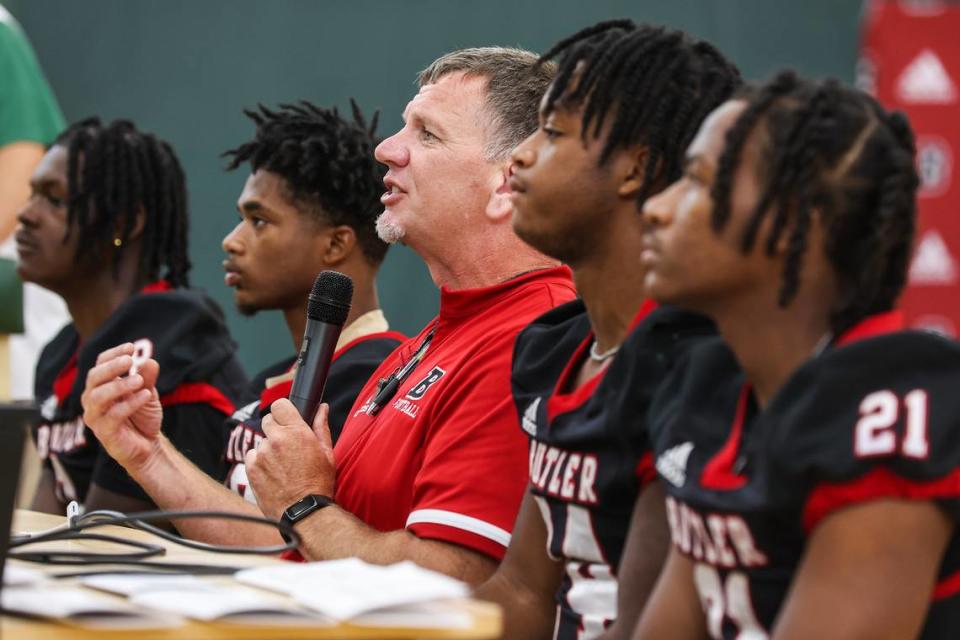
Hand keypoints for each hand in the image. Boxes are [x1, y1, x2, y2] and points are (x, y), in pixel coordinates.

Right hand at [81, 343, 163, 471]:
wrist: (147, 445)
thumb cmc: (142, 416)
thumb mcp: (148, 393)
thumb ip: (147, 378)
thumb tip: (148, 360)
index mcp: (101, 386)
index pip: (100, 365)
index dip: (113, 354)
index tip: (131, 347)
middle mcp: (93, 399)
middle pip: (94, 378)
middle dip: (111, 367)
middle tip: (130, 360)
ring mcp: (96, 416)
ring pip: (98, 396)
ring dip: (119, 385)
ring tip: (139, 380)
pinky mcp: (104, 432)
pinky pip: (113, 415)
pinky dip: (130, 403)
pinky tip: (145, 396)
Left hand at [246, 399, 335, 520]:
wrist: (303, 511)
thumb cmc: (318, 483)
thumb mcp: (327, 453)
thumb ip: (321, 426)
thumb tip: (321, 408)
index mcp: (297, 432)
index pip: (279, 405)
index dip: (283, 412)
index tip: (287, 419)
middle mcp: (277, 439)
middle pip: (267, 421)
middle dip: (276, 429)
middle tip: (287, 446)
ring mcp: (262, 454)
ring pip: (261, 442)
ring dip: (269, 449)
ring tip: (282, 466)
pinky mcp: (251, 468)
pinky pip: (253, 457)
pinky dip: (260, 463)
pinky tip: (273, 474)